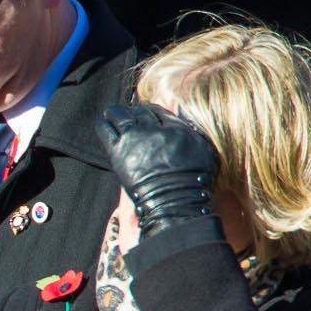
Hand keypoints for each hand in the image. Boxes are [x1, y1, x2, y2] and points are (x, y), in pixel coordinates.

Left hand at [97, 102, 217, 237]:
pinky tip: (104, 120)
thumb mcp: (205, 149)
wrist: (174, 199)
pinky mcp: (118, 151)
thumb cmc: (194, 180)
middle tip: (130, 114)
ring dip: (116, 113)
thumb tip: (183, 114)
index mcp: (176, 128)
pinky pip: (106, 130)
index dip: (151, 111)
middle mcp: (154, 130)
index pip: (159, 111)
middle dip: (135, 112)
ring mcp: (135, 139)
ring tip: (113, 114)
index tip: (147, 113)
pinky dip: (104, 123)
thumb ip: (194, 129)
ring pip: (121, 116)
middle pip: (140, 112)